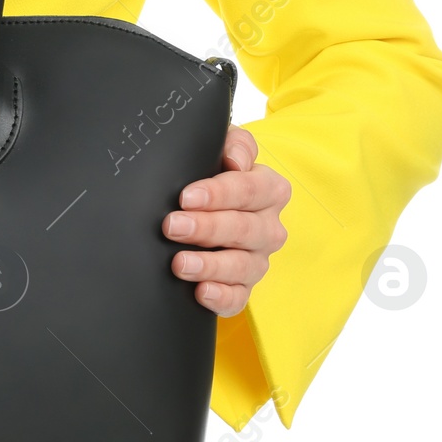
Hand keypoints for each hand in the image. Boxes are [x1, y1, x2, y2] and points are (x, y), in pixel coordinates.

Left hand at [164, 126, 289, 316]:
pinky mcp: (242, 287)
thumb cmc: (210, 172)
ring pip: (242, 266)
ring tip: (179, 263)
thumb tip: (236, 159)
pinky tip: (200, 292)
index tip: (186, 197)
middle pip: (244, 229)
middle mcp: (268, 226)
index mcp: (268, 189)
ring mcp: (257, 259)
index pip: (250, 190)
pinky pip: (239, 298)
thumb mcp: (219, 148)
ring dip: (210, 266)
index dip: (219, 194)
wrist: (198, 206)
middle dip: (206, 228)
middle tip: (172, 226)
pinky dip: (221, 298)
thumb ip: (234, 144)